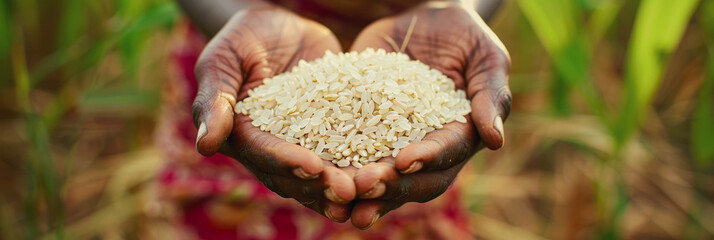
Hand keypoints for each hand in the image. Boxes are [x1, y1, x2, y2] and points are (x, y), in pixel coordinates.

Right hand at [192, 4, 355, 221]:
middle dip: (322, 185)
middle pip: (296, 175)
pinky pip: (350, 151)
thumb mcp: (224, 59)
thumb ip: (214, 99)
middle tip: (349, 191)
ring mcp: (304, 143)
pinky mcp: (333, 132)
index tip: (312, 168)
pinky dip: (366, 163)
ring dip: (346, 184)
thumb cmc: (242, 38)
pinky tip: (389, 169)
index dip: (288, 163)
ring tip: (371, 189)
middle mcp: (274, 149)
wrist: (280, 24)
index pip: (264, 154)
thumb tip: (205, 145)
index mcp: (243, 137)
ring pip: (324, 173)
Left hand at [348, 2, 511, 228]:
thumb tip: (496, 140)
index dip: (428, 157)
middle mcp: (428, 148)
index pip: (448, 152)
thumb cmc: (462, 35)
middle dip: (391, 185)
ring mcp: (395, 143)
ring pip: (383, 178)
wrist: (418, 20)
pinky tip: (318, 179)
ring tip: (340, 198)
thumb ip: (492, 93)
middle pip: (415, 178)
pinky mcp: (364, 131)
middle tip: (364, 185)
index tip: (405, 159)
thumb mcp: (484, 54)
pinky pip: (350, 155)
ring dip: (363, 191)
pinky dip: (337, 170)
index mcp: (461, 134)